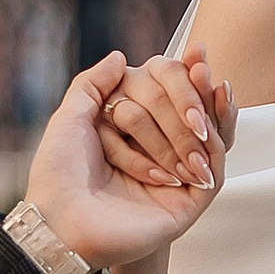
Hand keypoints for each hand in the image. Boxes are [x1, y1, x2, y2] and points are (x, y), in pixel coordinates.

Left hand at [25, 47, 234, 268]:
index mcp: (130, 140)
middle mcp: (155, 159)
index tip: (194, 52)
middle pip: (189, 118)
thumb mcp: (70, 118)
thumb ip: (93, 85)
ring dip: (208, 109)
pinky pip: (212, 170)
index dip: (182, 78)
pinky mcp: (187, 204)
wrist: (58, 221)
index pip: (166, 102)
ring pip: (205, 140)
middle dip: (193, 91)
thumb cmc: (58, 175)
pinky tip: (210, 118)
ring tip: (210, 80)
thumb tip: (119, 56)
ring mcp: (175, 182)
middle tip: (199, 66)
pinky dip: (216, 141)